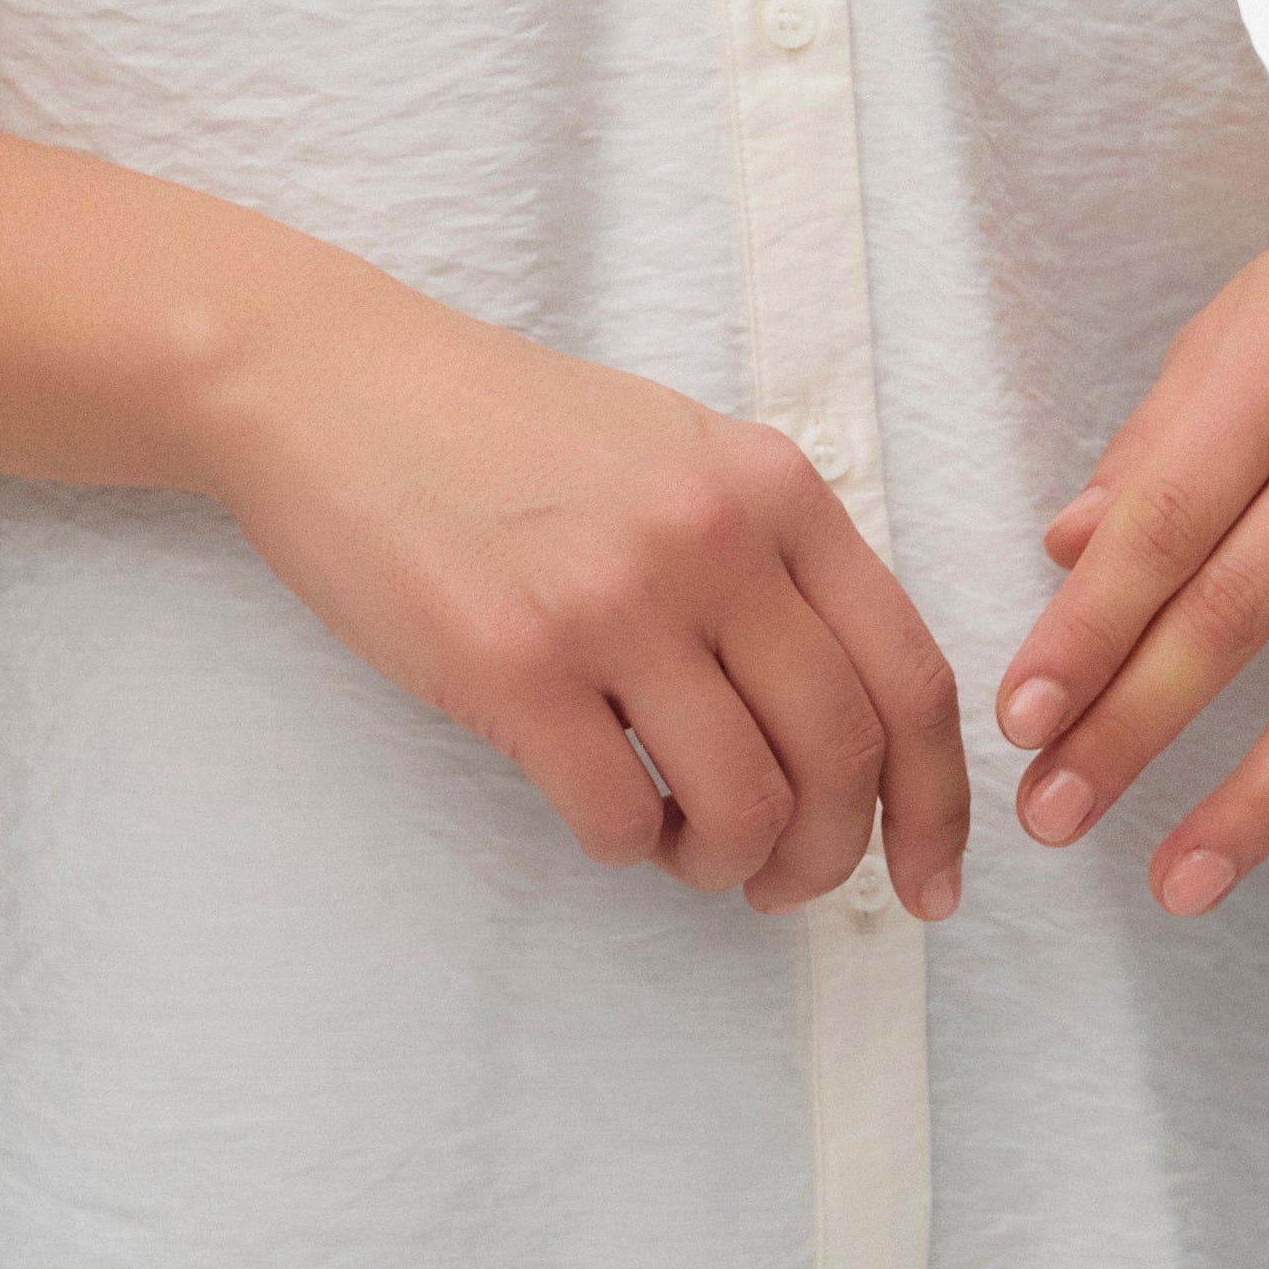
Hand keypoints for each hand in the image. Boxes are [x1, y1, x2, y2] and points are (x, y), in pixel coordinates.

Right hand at [196, 271, 969, 915]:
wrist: (330, 384)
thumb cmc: (499, 430)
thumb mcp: (677, 453)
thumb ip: (771, 560)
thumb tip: (848, 722)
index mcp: (774, 487)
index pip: (909, 675)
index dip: (937, 803)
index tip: (929, 880)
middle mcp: (714, 538)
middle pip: (841, 755)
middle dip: (832, 856)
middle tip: (788, 884)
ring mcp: (612, 601)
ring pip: (742, 804)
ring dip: (730, 864)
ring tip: (690, 850)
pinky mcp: (510, 664)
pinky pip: (619, 819)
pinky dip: (631, 850)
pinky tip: (612, 818)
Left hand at [990, 121, 1268, 913]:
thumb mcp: (1243, 315)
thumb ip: (1157, 438)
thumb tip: (1066, 552)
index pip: (1166, 518)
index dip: (1087, 629)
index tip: (1020, 721)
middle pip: (1242, 609)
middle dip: (1137, 728)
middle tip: (1053, 818)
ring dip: (1261, 795)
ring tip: (1181, 882)